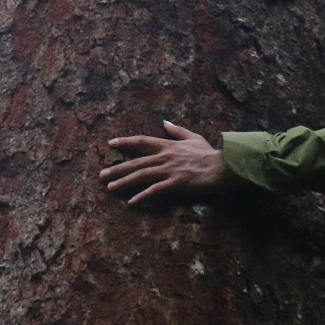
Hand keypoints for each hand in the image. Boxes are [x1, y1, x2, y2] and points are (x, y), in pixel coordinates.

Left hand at [100, 122, 228, 206]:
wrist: (222, 167)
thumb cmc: (209, 153)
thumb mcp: (193, 137)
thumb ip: (177, 130)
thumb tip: (164, 122)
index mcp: (168, 145)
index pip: (142, 141)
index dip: (125, 142)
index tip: (111, 144)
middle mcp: (165, 157)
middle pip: (136, 161)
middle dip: (117, 168)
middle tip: (102, 174)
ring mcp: (169, 170)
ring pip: (141, 175)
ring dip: (124, 181)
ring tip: (110, 187)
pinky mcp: (175, 183)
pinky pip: (155, 190)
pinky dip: (142, 196)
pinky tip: (131, 202)